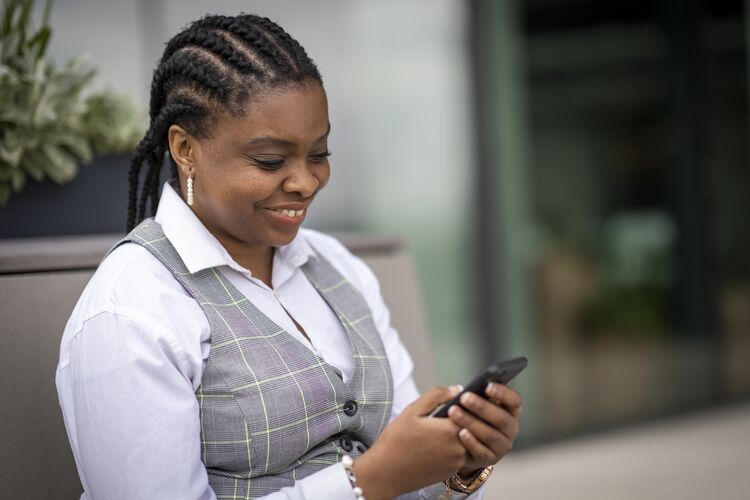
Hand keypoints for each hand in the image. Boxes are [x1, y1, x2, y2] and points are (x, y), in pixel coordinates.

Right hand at [353, 386, 467, 499]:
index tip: (461, 400)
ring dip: (459, 434)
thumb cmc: (396, 441)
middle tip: (447, 415)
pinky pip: (459, 455)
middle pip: (471, 427)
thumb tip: (457, 389)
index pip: (471, 412)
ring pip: (467, 442)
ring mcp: (456, 462)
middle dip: (463, 419)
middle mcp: (458, 448)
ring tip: (440, 429)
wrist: (386, 473)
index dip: (466, 404)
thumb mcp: (412, 411)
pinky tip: (437, 443)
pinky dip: (454, 447)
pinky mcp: (451, 472)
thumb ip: (437, 396)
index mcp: (449, 430)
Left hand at [446, 382, 522, 476]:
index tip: (487, 386)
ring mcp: (502, 445)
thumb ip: (471, 395)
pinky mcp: (490, 459)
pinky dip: (471, 442)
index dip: (503, 393)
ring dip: (472, 422)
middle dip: (482, 407)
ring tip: (453, 412)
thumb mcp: (473, 404)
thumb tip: (457, 390)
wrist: (463, 445)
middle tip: (464, 397)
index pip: (515, 400)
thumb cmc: (469, 416)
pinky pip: (482, 451)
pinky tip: (460, 433)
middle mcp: (511, 428)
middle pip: (501, 418)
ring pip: (491, 435)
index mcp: (510, 410)